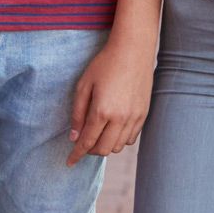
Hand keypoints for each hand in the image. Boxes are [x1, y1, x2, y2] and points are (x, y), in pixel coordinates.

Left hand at [67, 38, 153, 164]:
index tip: (69, 162)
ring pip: (119, 147)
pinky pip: (132, 138)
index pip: (87, 142)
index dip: (76, 154)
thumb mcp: (83, 85)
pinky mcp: (144, 114)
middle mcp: (120, 118)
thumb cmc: (105, 64)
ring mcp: (134, 117)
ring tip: (98, 135)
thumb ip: (78, 113)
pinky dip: (120, 140)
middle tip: (83, 143)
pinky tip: (113, 130)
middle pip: (103, 149)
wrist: (133, 49)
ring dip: (106, 146)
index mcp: (102, 111)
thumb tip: (74, 137)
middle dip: (90, 150)